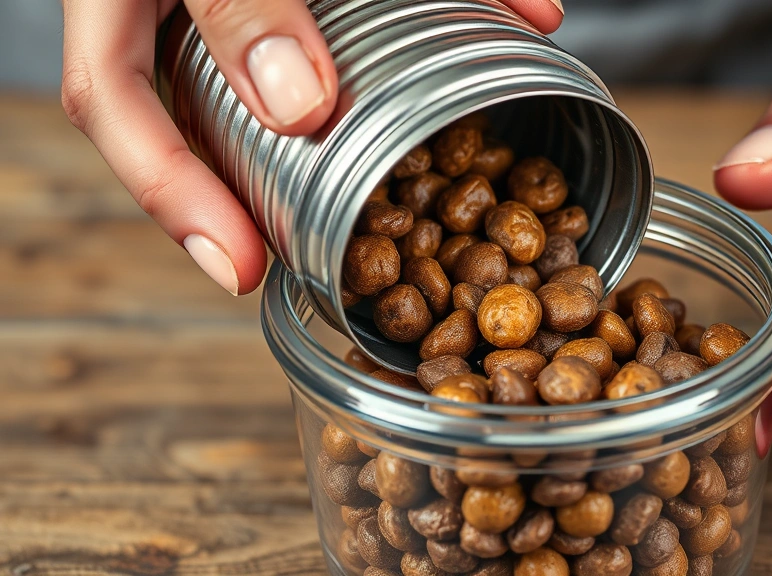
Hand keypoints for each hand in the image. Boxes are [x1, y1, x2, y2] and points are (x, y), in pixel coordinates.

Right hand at [61, 0, 563, 294]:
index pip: (124, 109)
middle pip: (228, 110)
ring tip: (455, 182)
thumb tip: (299, 102)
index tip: (242, 270)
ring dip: (406, 109)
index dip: (176, 198)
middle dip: (290, 186)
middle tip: (350, 258)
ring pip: (334, 59)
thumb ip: (234, 0)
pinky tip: (532, 14)